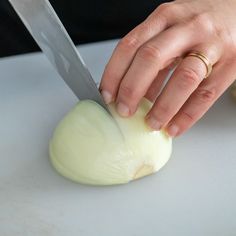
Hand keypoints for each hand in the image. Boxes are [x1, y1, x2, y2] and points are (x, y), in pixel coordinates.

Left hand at [99, 0, 235, 136]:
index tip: (107, 96)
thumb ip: (152, 59)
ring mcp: (211, 45)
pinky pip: (206, 94)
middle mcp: (187, 27)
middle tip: (124, 112)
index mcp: (165, 17)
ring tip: (151, 125)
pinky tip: (174, 127)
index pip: (130, 45)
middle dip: (132, 89)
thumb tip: (133, 93)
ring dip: (162, 106)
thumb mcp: (170, 31)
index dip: (114, 73)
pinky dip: (187, 115)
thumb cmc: (199, 24)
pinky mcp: (231, 64)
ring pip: (182, 78)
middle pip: (151, 59)